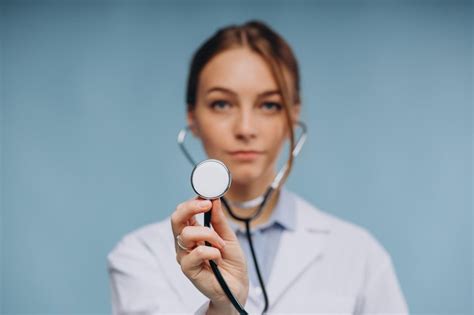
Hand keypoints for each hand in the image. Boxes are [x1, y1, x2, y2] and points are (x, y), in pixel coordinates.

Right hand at [170, 197, 248, 311]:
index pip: (183, 212)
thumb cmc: (231, 262)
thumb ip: (219, 220)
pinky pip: (196, 252)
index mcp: (193, 232)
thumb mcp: (228, 236)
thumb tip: (214, 200)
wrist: (237, 287)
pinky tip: (218, 258)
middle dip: (190, 208)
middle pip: (176, 219)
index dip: (192, 202)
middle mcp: (185, 243)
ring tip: (220, 246)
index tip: (207, 197)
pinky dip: (211, 252)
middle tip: (206, 204)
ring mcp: (184, 256)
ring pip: (187, 234)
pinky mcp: (188, 269)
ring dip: (209, 235)